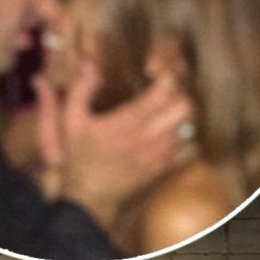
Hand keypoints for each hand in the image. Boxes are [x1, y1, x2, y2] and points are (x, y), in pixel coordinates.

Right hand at [33, 63, 194, 229]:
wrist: (90, 195)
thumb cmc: (79, 155)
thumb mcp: (71, 120)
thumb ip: (80, 90)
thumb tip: (90, 65)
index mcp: (126, 124)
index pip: (161, 94)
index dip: (166, 78)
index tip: (155, 71)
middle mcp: (148, 138)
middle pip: (185, 108)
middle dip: (178, 92)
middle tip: (165, 88)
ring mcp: (160, 154)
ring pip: (189, 125)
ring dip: (181, 112)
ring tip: (167, 105)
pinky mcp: (165, 166)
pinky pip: (188, 145)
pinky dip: (183, 133)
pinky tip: (169, 128)